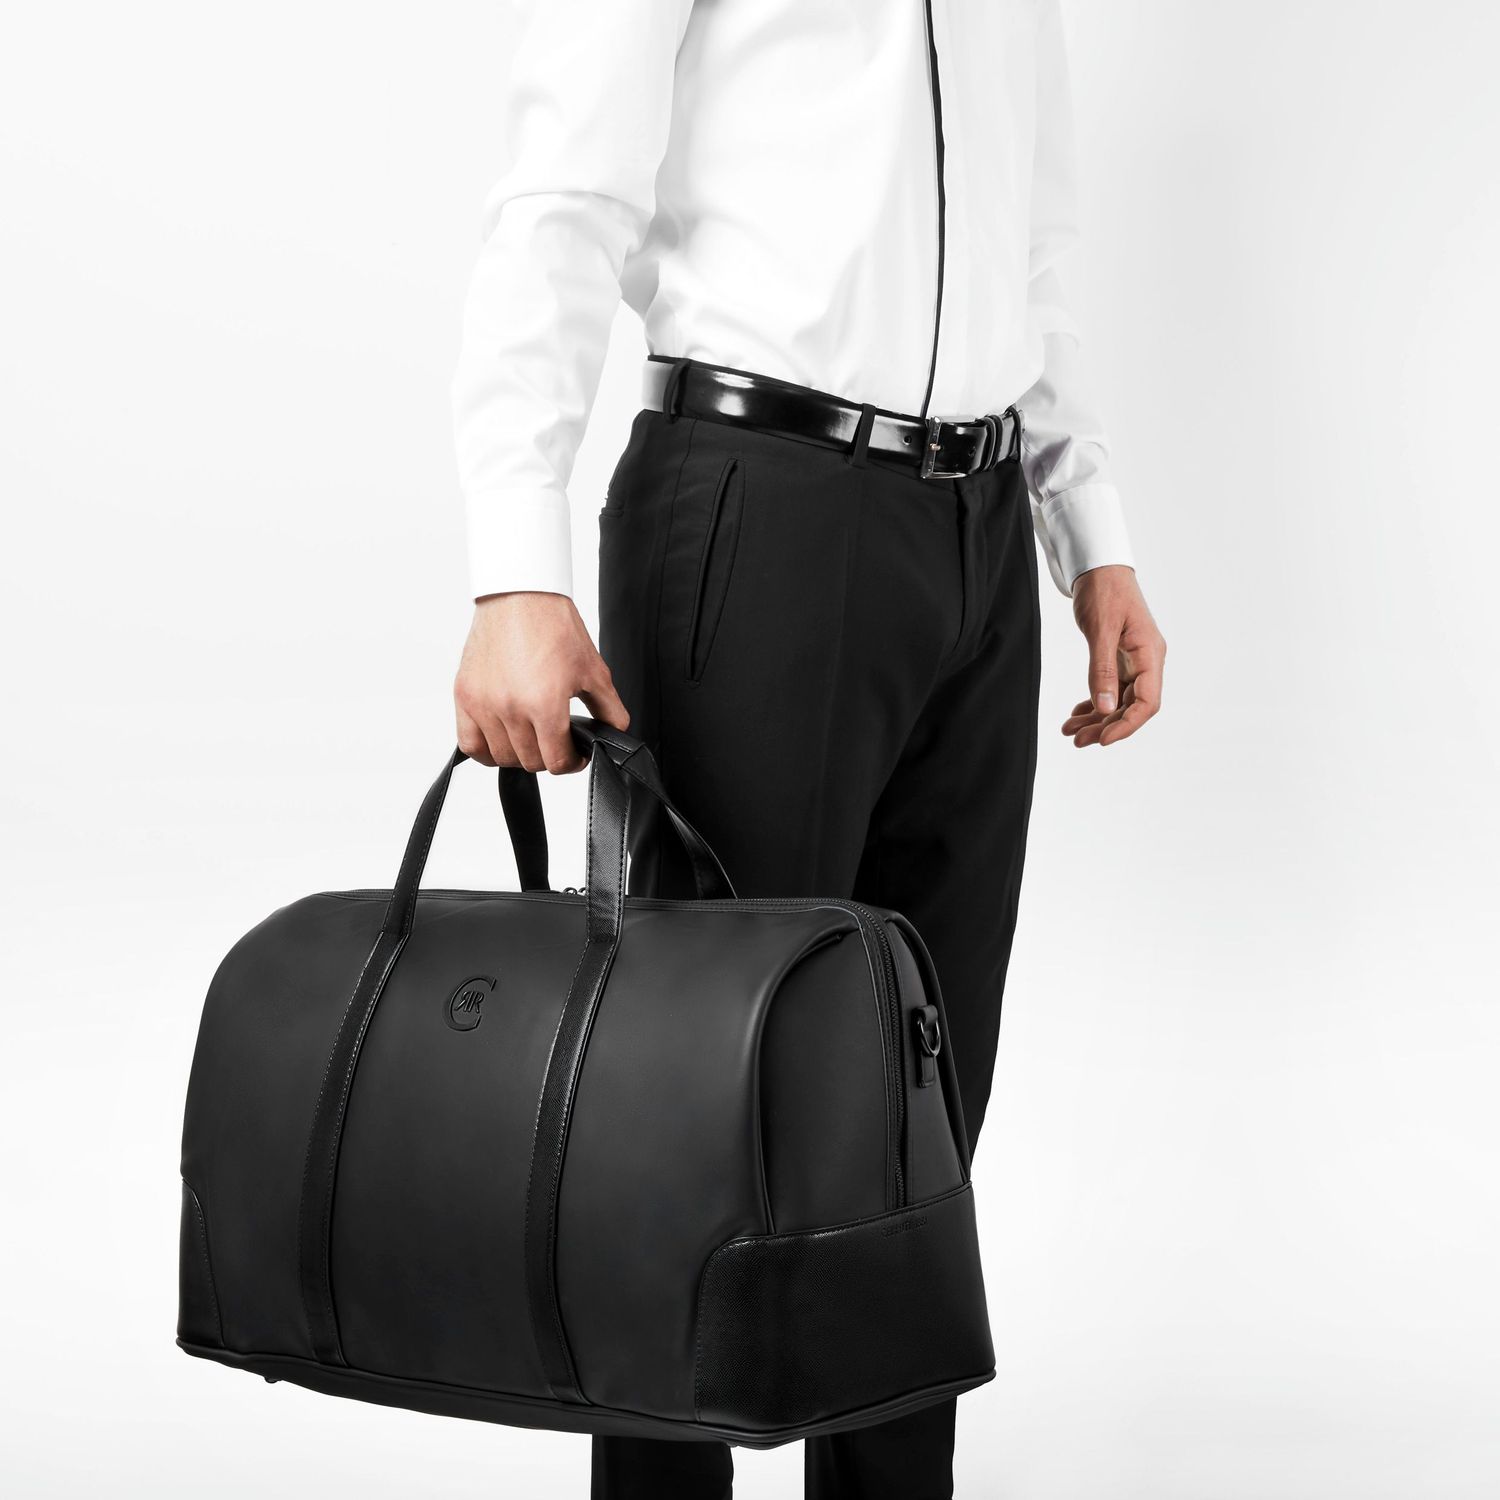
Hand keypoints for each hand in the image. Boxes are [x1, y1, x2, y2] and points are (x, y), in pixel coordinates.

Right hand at [454, 592, 628, 772]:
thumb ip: (609, 709)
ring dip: (520, 753)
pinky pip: (469, 744)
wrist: (520, 596)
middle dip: (549, 756)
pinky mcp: (464, 696)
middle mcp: (509, 708)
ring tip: (532, 735)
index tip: (576, 754)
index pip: (557, 762)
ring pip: (501, 757)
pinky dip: (486, 749)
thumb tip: (616, 734)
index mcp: (544, 704)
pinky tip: (502, 739)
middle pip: (530, 762)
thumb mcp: (594, 670)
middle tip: (557, 740)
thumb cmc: (554, 626)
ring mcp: (482, 704)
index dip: (573, 763)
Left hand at [1062, 566, 1165, 746]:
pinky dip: (1094, 703)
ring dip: (1096, 719)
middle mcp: (1146, 661)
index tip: (1102, 740)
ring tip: (1070, 731)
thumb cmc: (1104, 591)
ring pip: (1118, 700)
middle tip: (1076, 740)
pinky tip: (1077, 713)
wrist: (1099, 568)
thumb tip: (1104, 708)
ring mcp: (1133, 661)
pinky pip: (1110, 689)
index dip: (1127, 725)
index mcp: (1150, 654)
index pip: (1147, 702)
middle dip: (1105, 726)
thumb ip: (1101, 670)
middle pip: (1131, 706)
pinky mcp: (1119, 658)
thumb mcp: (1100, 630)